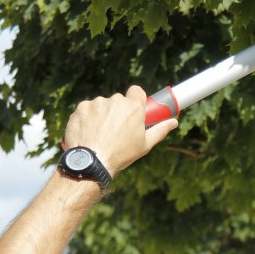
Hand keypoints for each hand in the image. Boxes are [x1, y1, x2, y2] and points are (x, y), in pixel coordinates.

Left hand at [63, 86, 177, 176]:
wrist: (91, 162)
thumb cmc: (121, 154)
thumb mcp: (145, 145)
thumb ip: (160, 130)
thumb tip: (174, 122)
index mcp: (133, 107)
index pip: (137, 91)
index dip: (136, 100)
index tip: (134, 111)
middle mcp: (115, 100)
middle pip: (119, 101)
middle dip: (118, 111)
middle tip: (117, 130)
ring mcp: (96, 103)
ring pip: (102, 105)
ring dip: (103, 115)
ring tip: (101, 135)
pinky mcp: (81, 108)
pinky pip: (87, 110)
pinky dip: (88, 119)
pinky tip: (89, 133)